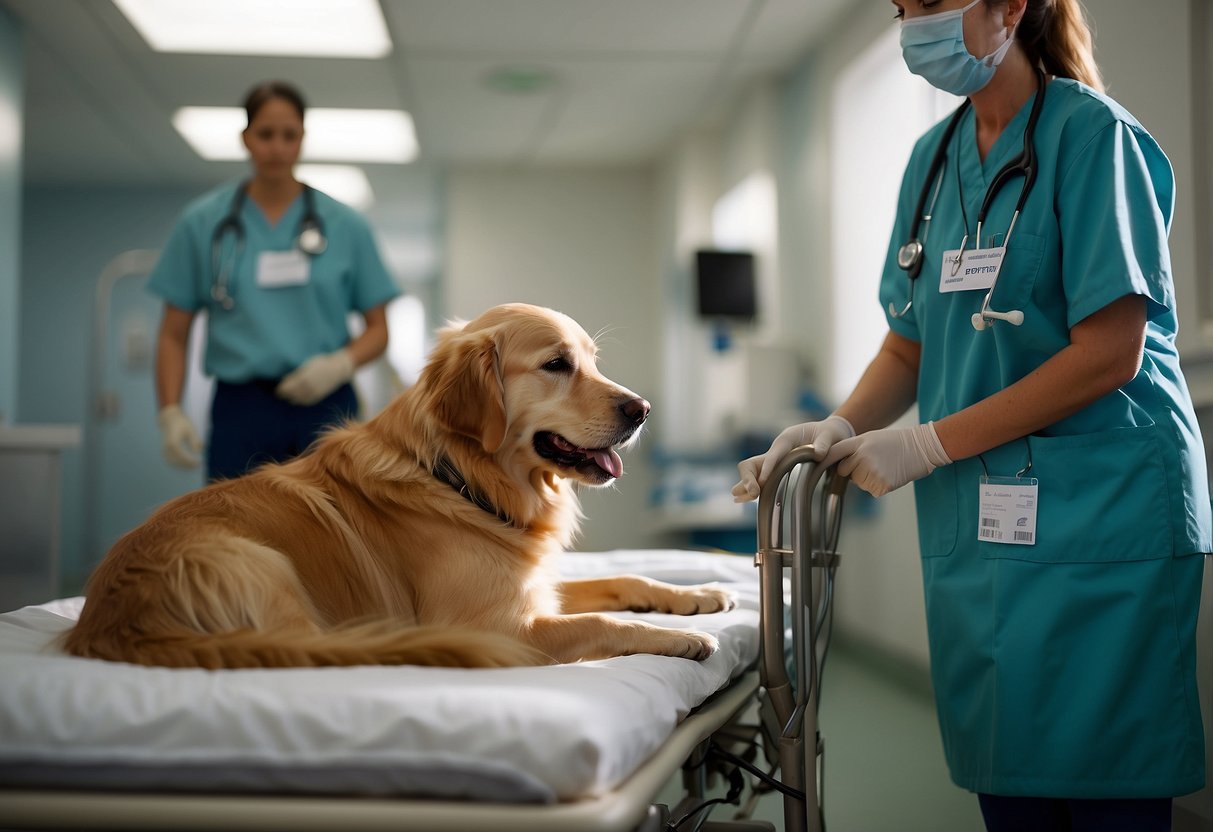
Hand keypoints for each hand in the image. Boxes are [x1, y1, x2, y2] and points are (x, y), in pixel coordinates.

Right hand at [158, 404, 201, 467]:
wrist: (169, 419)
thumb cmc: (182, 424)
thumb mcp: (191, 429)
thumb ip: (195, 440)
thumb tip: (198, 452)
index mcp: (173, 441)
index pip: (180, 455)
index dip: (189, 461)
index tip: (198, 462)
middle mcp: (166, 446)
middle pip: (175, 460)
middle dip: (186, 465)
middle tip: (197, 466)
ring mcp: (164, 449)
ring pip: (171, 462)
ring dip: (182, 466)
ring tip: (193, 466)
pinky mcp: (164, 451)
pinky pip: (170, 460)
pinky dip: (178, 464)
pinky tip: (187, 465)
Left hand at [276, 350, 354, 405]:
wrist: (338, 368)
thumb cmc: (321, 362)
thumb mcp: (307, 364)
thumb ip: (296, 372)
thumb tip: (284, 378)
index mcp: (303, 377)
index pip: (287, 387)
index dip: (280, 389)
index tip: (276, 387)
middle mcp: (307, 386)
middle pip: (290, 395)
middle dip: (283, 394)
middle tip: (278, 392)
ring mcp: (313, 392)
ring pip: (297, 400)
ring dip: (290, 398)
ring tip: (286, 396)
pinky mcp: (318, 396)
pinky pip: (306, 402)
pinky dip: (299, 401)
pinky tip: (297, 398)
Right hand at [732, 415, 854, 502]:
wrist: (829, 433)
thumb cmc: (829, 433)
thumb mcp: (830, 435)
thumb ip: (823, 443)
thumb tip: (818, 453)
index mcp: (787, 439)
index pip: (773, 454)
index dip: (767, 468)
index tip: (761, 483)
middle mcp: (776, 449)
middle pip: (753, 463)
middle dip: (748, 478)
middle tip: (753, 494)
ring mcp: (774, 459)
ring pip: (752, 472)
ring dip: (745, 484)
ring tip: (738, 499)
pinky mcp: (777, 468)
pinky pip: (759, 478)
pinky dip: (751, 487)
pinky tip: (742, 498)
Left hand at [821, 422, 950, 496]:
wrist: (922, 448)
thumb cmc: (896, 443)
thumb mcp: (871, 438)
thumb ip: (853, 449)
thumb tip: (837, 465)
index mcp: (858, 443)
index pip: (833, 453)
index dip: (821, 461)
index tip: (811, 468)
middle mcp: (862, 457)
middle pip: (844, 471)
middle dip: (853, 470)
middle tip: (874, 461)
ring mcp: (871, 472)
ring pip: (858, 483)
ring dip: (867, 479)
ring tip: (884, 466)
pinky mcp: (880, 486)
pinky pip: (871, 490)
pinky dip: (878, 486)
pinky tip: (890, 475)